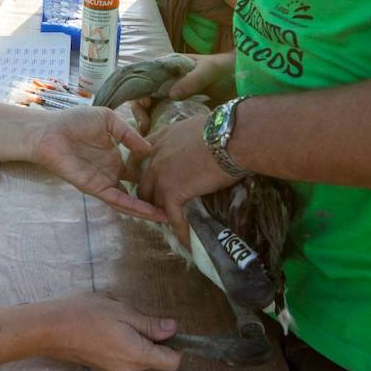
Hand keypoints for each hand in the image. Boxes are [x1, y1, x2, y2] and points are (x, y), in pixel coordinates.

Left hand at [30, 105, 166, 222]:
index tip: (175, 176)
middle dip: (154, 196)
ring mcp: (105, 182)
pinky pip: (118, 201)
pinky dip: (134, 208)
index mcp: (115, 155)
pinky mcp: (96, 188)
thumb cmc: (74, 122)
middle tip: (177, 203)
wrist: (50, 132)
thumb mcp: (108, 120)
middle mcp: (112, 171)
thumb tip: (149, 148)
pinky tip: (150, 213)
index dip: (153, 173)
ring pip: (130, 200)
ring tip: (168, 216)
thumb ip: (129, 134)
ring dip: (147, 209)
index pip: (138, 168)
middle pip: (137, 188)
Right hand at [40, 293, 180, 370]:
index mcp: (137, 355)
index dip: (176, 345)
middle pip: (155, 357)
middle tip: (130, 315)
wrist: (49, 329)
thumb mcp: (121, 311)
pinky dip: (122, 342)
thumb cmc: (85, 314)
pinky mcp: (104, 368)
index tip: (165, 326)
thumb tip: (173, 330)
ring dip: (135, 337)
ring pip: (139, 355)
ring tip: (113, 318)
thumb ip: (149, 323)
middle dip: (151, 337)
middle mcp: (129, 369)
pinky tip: (103, 327)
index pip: (172, 362)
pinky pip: (124, 356)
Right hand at [130, 52, 233, 147]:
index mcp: (168, 67)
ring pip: (151, 110)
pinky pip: (164, 119)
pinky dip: (159, 128)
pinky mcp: (180, 112)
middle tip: (144, 125)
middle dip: (140, 111)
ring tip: (149, 134)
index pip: (144, 77)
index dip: (139, 90)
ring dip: (147, 121)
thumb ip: (192, 80)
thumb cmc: (226, 70)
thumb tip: (171, 94)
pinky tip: (159, 137)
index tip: (145, 104)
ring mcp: (172, 98)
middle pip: (144, 96)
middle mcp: (165, 82)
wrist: (245, 81)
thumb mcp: (210, 70)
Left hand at [136, 114, 237, 245]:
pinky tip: (186, 242)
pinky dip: (180, 231)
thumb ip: (187, 139)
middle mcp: (154, 156)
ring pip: (154, 202)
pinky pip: (173, 217)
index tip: (150, 182)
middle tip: (160, 209)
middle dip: (150, 198)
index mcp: (160, 138)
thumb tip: (198, 146)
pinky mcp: (171, 192)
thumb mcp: (196, 127)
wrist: (229, 138)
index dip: (144, 171)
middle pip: (143, 183)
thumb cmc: (222, 130)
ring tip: (171, 227)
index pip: (140, 156)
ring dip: (162, 216)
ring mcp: (160, 175)